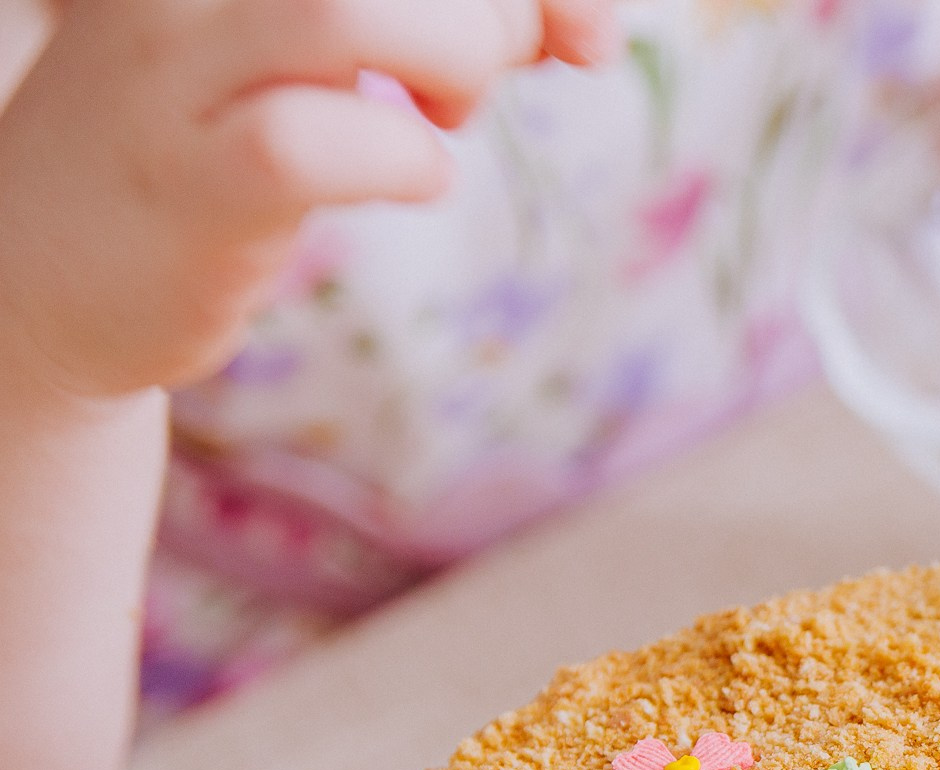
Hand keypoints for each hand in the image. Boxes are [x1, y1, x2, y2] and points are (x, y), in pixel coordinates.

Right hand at [0, 0, 616, 401]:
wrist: (44, 271)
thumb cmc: (214, 143)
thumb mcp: (315, 46)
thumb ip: (428, 16)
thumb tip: (576, 23)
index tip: (583, 30)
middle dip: (500, 6)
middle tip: (518, 66)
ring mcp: (171, 65)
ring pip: (351, 5)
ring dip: (456, 58)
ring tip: (446, 113)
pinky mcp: (186, 179)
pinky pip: (312, 142)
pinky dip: (404, 162)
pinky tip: (412, 176)